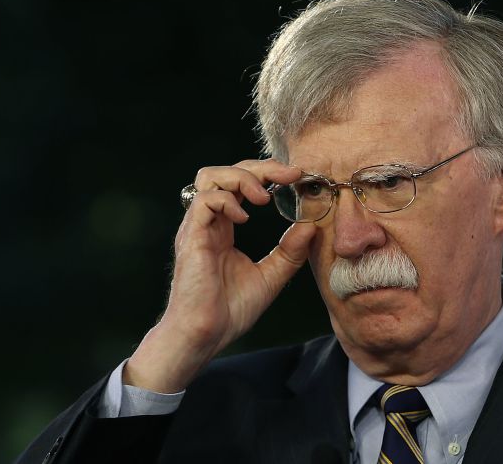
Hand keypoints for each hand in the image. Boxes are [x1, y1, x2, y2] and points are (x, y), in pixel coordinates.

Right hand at [124, 159, 315, 392]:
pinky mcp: (191, 237)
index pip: (241, 185)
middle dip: (260, 167)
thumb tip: (311, 226)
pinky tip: (246, 218)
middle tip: (290, 174)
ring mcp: (197, 228)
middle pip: (226, 172)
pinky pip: (204, 201)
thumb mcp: (270, 277)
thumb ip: (289, 252)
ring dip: (242, 178)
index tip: (297, 177)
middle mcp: (208, 222)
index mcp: (223, 228)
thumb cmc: (229, 311)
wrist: (204, 336)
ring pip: (209, 177)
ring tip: (264, 197)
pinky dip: (228, 201)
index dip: (268, 174)